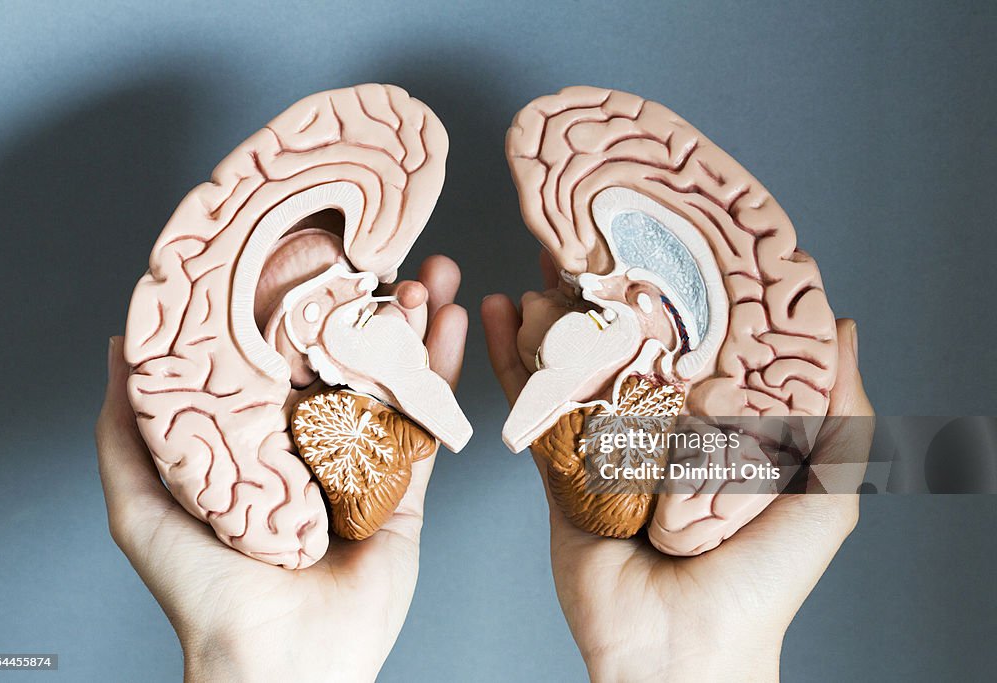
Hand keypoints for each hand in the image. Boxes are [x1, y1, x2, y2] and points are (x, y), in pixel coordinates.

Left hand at [97, 255, 466, 681]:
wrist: (276, 663)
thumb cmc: (202, 590)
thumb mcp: (142, 502)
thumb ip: (128, 426)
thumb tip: (121, 343)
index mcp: (257, 439)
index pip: (282, 355)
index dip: (301, 303)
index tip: (317, 253)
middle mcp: (312, 445)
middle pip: (346, 358)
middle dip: (369, 303)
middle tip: (388, 253)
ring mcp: (364, 465)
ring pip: (394, 380)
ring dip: (415, 324)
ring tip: (434, 272)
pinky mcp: (406, 493)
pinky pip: (428, 423)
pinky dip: (443, 372)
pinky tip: (453, 323)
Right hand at [483, 255, 872, 681]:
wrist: (681, 652)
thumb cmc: (760, 579)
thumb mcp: (825, 491)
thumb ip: (840, 412)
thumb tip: (840, 323)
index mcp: (722, 427)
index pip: (702, 340)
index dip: (686, 286)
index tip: (670, 229)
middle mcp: (664, 428)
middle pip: (631, 344)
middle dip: (612, 289)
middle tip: (593, 231)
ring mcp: (607, 446)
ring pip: (576, 365)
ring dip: (553, 312)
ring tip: (542, 259)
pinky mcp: (561, 469)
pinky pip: (532, 406)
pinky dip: (509, 360)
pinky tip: (497, 314)